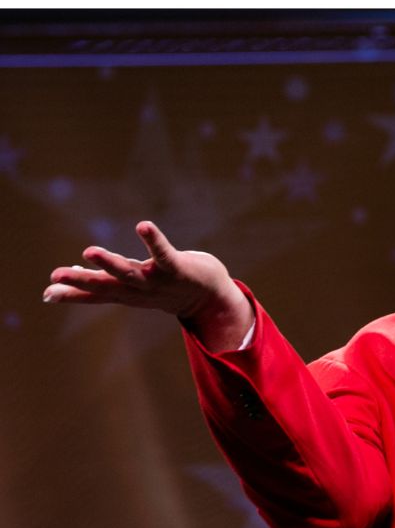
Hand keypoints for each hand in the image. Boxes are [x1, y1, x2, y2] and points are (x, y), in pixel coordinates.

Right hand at [43, 221, 254, 350]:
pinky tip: (143, 226)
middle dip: (81, 283)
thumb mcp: (135, 285)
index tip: (48, 294)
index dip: (73, 295)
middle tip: (55, 276)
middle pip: (107, 286)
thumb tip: (75, 272)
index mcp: (127, 293)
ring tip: (89, 251)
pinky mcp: (178, 268)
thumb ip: (108, 280)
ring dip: (110, 263)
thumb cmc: (169, 288)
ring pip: (131, 273)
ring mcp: (159, 281)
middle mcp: (140, 290)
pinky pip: (164, 253)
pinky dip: (154, 241)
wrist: (212, 300)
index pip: (97, 296)